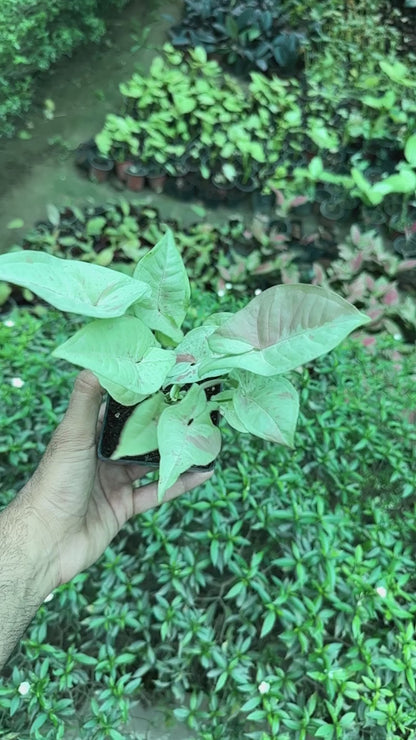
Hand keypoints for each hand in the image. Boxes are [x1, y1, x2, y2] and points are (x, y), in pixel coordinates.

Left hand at [20, 371, 212, 587]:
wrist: (47, 541)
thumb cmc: (54, 483)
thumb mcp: (72, 435)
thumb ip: (85, 400)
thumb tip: (96, 362)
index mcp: (88, 434)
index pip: (118, 408)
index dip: (141, 393)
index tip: (167, 376)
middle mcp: (102, 456)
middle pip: (139, 435)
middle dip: (165, 422)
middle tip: (195, 404)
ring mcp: (114, 482)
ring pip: (151, 463)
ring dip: (176, 451)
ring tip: (203, 435)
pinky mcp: (124, 507)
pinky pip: (157, 492)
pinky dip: (180, 483)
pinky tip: (203, 472)